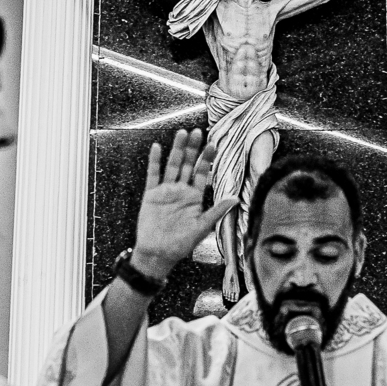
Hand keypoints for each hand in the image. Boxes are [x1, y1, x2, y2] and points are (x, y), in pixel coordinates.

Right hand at [131, 129, 234, 279]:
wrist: (158, 254)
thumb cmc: (181, 244)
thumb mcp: (202, 227)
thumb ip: (217, 211)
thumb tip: (235, 199)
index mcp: (194, 197)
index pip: (202, 173)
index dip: (207, 159)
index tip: (213, 144)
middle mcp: (180, 191)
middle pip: (187, 165)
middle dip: (192, 149)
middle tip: (197, 131)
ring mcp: (165, 191)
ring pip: (172, 166)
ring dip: (176, 150)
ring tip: (181, 133)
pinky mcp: (150, 195)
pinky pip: (153, 175)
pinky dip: (154, 161)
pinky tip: (156, 148)